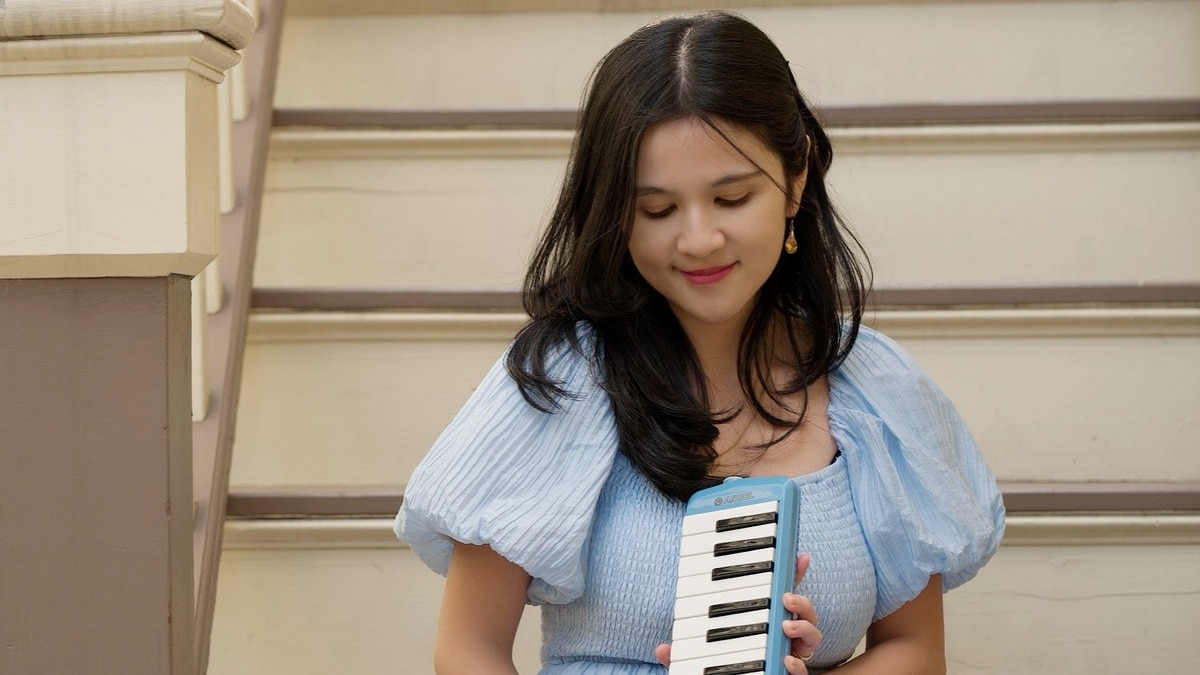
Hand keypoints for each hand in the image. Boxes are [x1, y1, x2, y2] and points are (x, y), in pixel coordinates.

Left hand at [655, 553, 822, 673]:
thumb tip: (662, 648)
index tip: (796, 555)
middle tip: (787, 595)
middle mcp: (780, 643)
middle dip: (802, 601)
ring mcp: (787, 660)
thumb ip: (683, 654)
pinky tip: (786, 660)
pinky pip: (802, 673)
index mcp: (763, 628)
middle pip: (804, 616)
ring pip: (810, 641)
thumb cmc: (718, 669)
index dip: (791, 575)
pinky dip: (797, 667)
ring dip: (805, 629)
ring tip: (788, 624)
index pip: (779, 597)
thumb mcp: (698, 659)